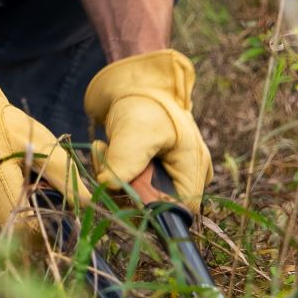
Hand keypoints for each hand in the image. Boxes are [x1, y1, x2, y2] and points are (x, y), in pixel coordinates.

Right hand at [0, 55, 89, 232]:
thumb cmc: (3, 124)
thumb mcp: (38, 142)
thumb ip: (64, 175)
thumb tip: (91, 203)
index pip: (21, 230)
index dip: (44, 235)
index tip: (60, 228)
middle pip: (12, 236)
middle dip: (32, 229)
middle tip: (46, 209)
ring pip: (0, 232)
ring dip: (16, 222)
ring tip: (22, 193)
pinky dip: (1, 215)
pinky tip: (6, 193)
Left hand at [84, 48, 211, 205]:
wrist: (138, 85)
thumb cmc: (145, 103)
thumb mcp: (135, 129)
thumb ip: (126, 158)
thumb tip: (109, 186)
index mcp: (194, 170)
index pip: (178, 212)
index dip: (148, 208)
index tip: (120, 185)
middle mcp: (187, 179)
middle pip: (155, 207)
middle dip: (123, 188)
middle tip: (104, 157)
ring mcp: (170, 177)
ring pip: (138, 198)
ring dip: (114, 178)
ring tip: (102, 147)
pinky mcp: (152, 175)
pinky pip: (130, 187)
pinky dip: (114, 172)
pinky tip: (105, 150)